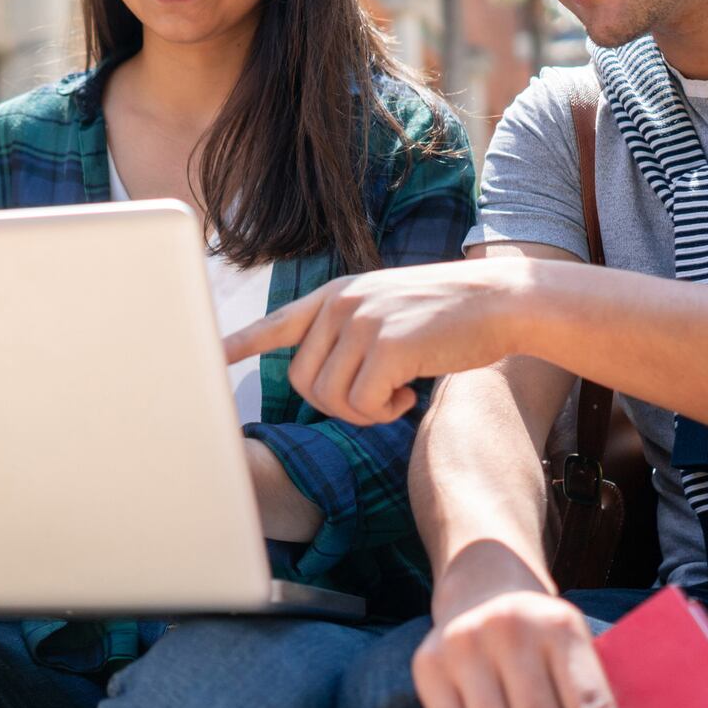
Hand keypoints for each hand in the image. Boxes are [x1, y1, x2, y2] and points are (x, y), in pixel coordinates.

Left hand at [223, 264, 532, 424]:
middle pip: (301, 381)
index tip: (208, 355)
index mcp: (336, 295)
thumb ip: (350, 331)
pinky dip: (385, 413)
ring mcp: (363, 323)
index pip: (276, 323)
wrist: (499, 301)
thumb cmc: (447, 314)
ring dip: (362, 413)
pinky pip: (363, 405)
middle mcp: (341, 305)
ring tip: (395, 396)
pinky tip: (410, 395)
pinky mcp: (388, 347)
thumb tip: (323, 380)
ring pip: (330, 398)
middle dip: (335, 405)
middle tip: (375, 401)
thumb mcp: (387, 307)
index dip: (240, 344)